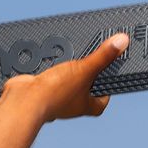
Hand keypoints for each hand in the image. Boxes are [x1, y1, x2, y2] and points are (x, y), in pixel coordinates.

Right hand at [0, 33, 129, 123]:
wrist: (25, 100)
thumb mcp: (85, 69)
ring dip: (66, 72)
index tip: (109, 78)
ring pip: (65, 84)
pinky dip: (49, 70)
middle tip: (90, 63)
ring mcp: (55, 99)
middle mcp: (71, 105)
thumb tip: (122, 42)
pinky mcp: (40, 91)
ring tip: (70, 58)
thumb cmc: (56, 93)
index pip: (102, 101)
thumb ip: (103, 56)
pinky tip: (48, 60)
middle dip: (86, 77)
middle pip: (84, 91)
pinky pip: (48, 79)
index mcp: (86, 106)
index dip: (106, 90)